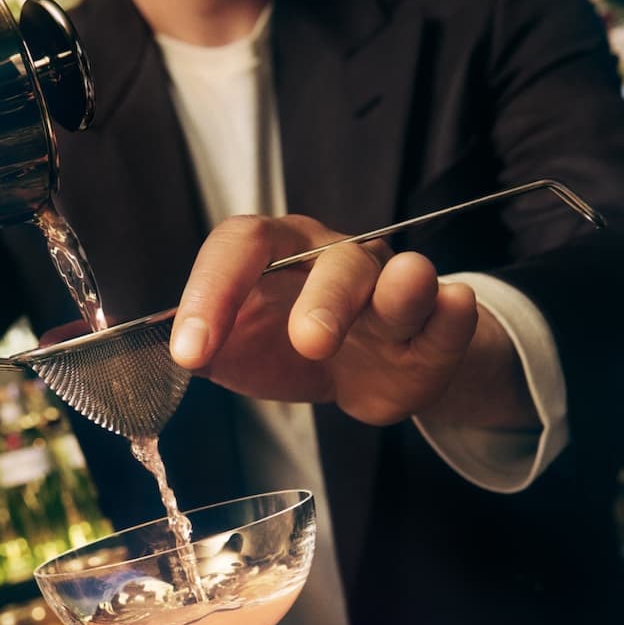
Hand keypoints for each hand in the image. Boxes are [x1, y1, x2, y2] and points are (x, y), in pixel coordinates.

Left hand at [170, 214, 534, 429]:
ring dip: (401, 288)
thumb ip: (205, 349)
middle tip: (308, 343)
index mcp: (274, 254)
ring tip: (400, 300)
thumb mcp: (235, 352)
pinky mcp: (434, 325)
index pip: (240, 247)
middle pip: (332, 260)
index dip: (212, 291)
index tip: (191, 351)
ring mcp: (389, 287)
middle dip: (323, 299)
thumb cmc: (283, 349)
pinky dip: (453, 312)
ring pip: (398, 274)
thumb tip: (170, 354)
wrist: (357, 377)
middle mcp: (333, 259)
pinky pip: (450, 310)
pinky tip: (452, 308)